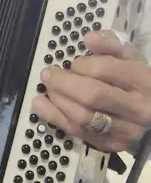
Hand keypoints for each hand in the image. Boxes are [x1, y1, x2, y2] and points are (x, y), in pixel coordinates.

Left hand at [32, 30, 150, 153]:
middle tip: (48, 74)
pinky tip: (42, 106)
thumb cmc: (137, 79)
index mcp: (142, 81)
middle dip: (63, 84)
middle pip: (92, 95)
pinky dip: (56, 118)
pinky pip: (79, 133)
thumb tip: (88, 38)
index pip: (104, 70)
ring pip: (83, 117)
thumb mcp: (129, 55)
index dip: (81, 65)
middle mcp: (137, 108)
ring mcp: (126, 130)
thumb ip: (109, 43)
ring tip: (45, 90)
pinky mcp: (113, 144)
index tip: (72, 63)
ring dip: (57, 102)